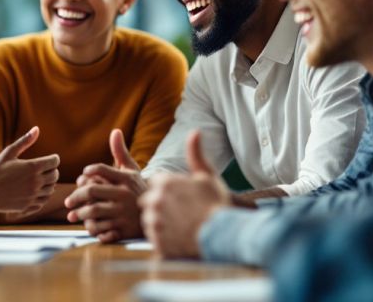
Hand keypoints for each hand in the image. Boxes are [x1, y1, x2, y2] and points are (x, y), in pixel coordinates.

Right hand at [0, 126, 59, 213]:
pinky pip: (43, 201)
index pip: (54, 162)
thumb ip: (24, 141)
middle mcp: (36, 182)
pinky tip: (36, 192)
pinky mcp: (29, 206)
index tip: (49, 159)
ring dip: (48, 184)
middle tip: (45, 169)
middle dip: (52, 171)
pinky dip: (43, 196)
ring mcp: (33, 195)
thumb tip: (37, 128)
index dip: (53, 159)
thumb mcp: (8, 153)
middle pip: (55, 175)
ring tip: (41, 180)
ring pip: (51, 189)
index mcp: (32, 167)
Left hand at [64, 129, 146, 241]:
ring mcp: (124, 213)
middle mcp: (125, 195)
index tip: (82, 177)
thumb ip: (121, 152)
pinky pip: (102, 231)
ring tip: (75, 215)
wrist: (157, 214)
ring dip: (80, 215)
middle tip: (68, 202)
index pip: (100, 169)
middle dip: (75, 197)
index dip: (86, 173)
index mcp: (125, 179)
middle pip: (90, 192)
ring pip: (93, 212)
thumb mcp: (132, 170)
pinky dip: (93, 230)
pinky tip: (90, 226)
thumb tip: (115, 131)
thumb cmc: (138, 189)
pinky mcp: (125, 230)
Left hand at [139, 130, 230, 258]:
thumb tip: (195, 131)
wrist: (222, 234)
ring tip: (180, 227)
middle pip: (149, 202)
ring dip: (160, 223)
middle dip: (160, 206)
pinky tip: (179, 239)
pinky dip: (163, 240)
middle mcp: (155, 200)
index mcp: (165, 183)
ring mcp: (155, 222)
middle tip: (180, 214)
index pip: (156, 184)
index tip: (181, 198)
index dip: (169, 191)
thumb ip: (196, 154)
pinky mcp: (157, 241)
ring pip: (149, 221)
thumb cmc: (216, 203)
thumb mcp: (207, 175)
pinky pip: (154, 239)